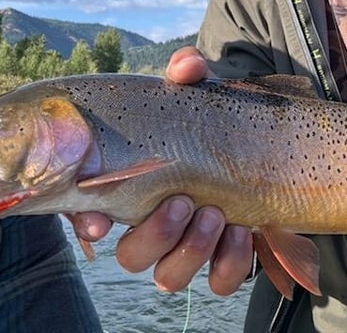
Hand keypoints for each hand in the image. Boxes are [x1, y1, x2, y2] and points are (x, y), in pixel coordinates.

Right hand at [69, 47, 254, 295]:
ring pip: (169, 277)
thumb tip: (186, 66)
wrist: (261, 148)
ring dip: (191, 250)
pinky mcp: (224, 261)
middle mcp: (152, 227)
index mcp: (131, 190)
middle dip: (156, 234)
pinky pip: (219, 282)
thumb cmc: (209, 124)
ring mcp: (187, 249)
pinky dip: (229, 264)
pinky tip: (242, 232)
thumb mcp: (195, 96)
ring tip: (216, 215)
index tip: (98, 221)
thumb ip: (187, 74)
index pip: (88, 216)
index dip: (85, 224)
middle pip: (132, 256)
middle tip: (184, 201)